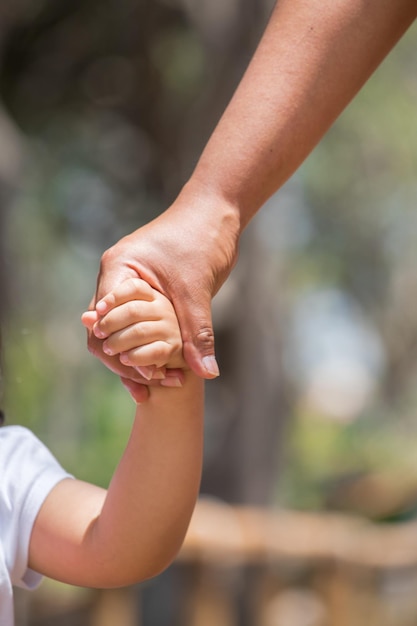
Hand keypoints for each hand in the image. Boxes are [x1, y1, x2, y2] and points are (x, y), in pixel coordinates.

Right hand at [92, 186, 239, 378]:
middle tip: (149, 386)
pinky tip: (164, 372)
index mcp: (118, 269)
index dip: (118, 351)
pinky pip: (140, 326)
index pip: (101, 320)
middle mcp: (116, 279)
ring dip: (137, 357)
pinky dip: (149, 347)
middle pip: (104, 331)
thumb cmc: (202, 239)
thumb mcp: (197, 288)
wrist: (217, 213)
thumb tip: (206, 372)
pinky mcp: (147, 294)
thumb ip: (197, 331)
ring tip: (158, 386)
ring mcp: (130, 287)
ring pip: (122, 331)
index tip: (143, 374)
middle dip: (124, 360)